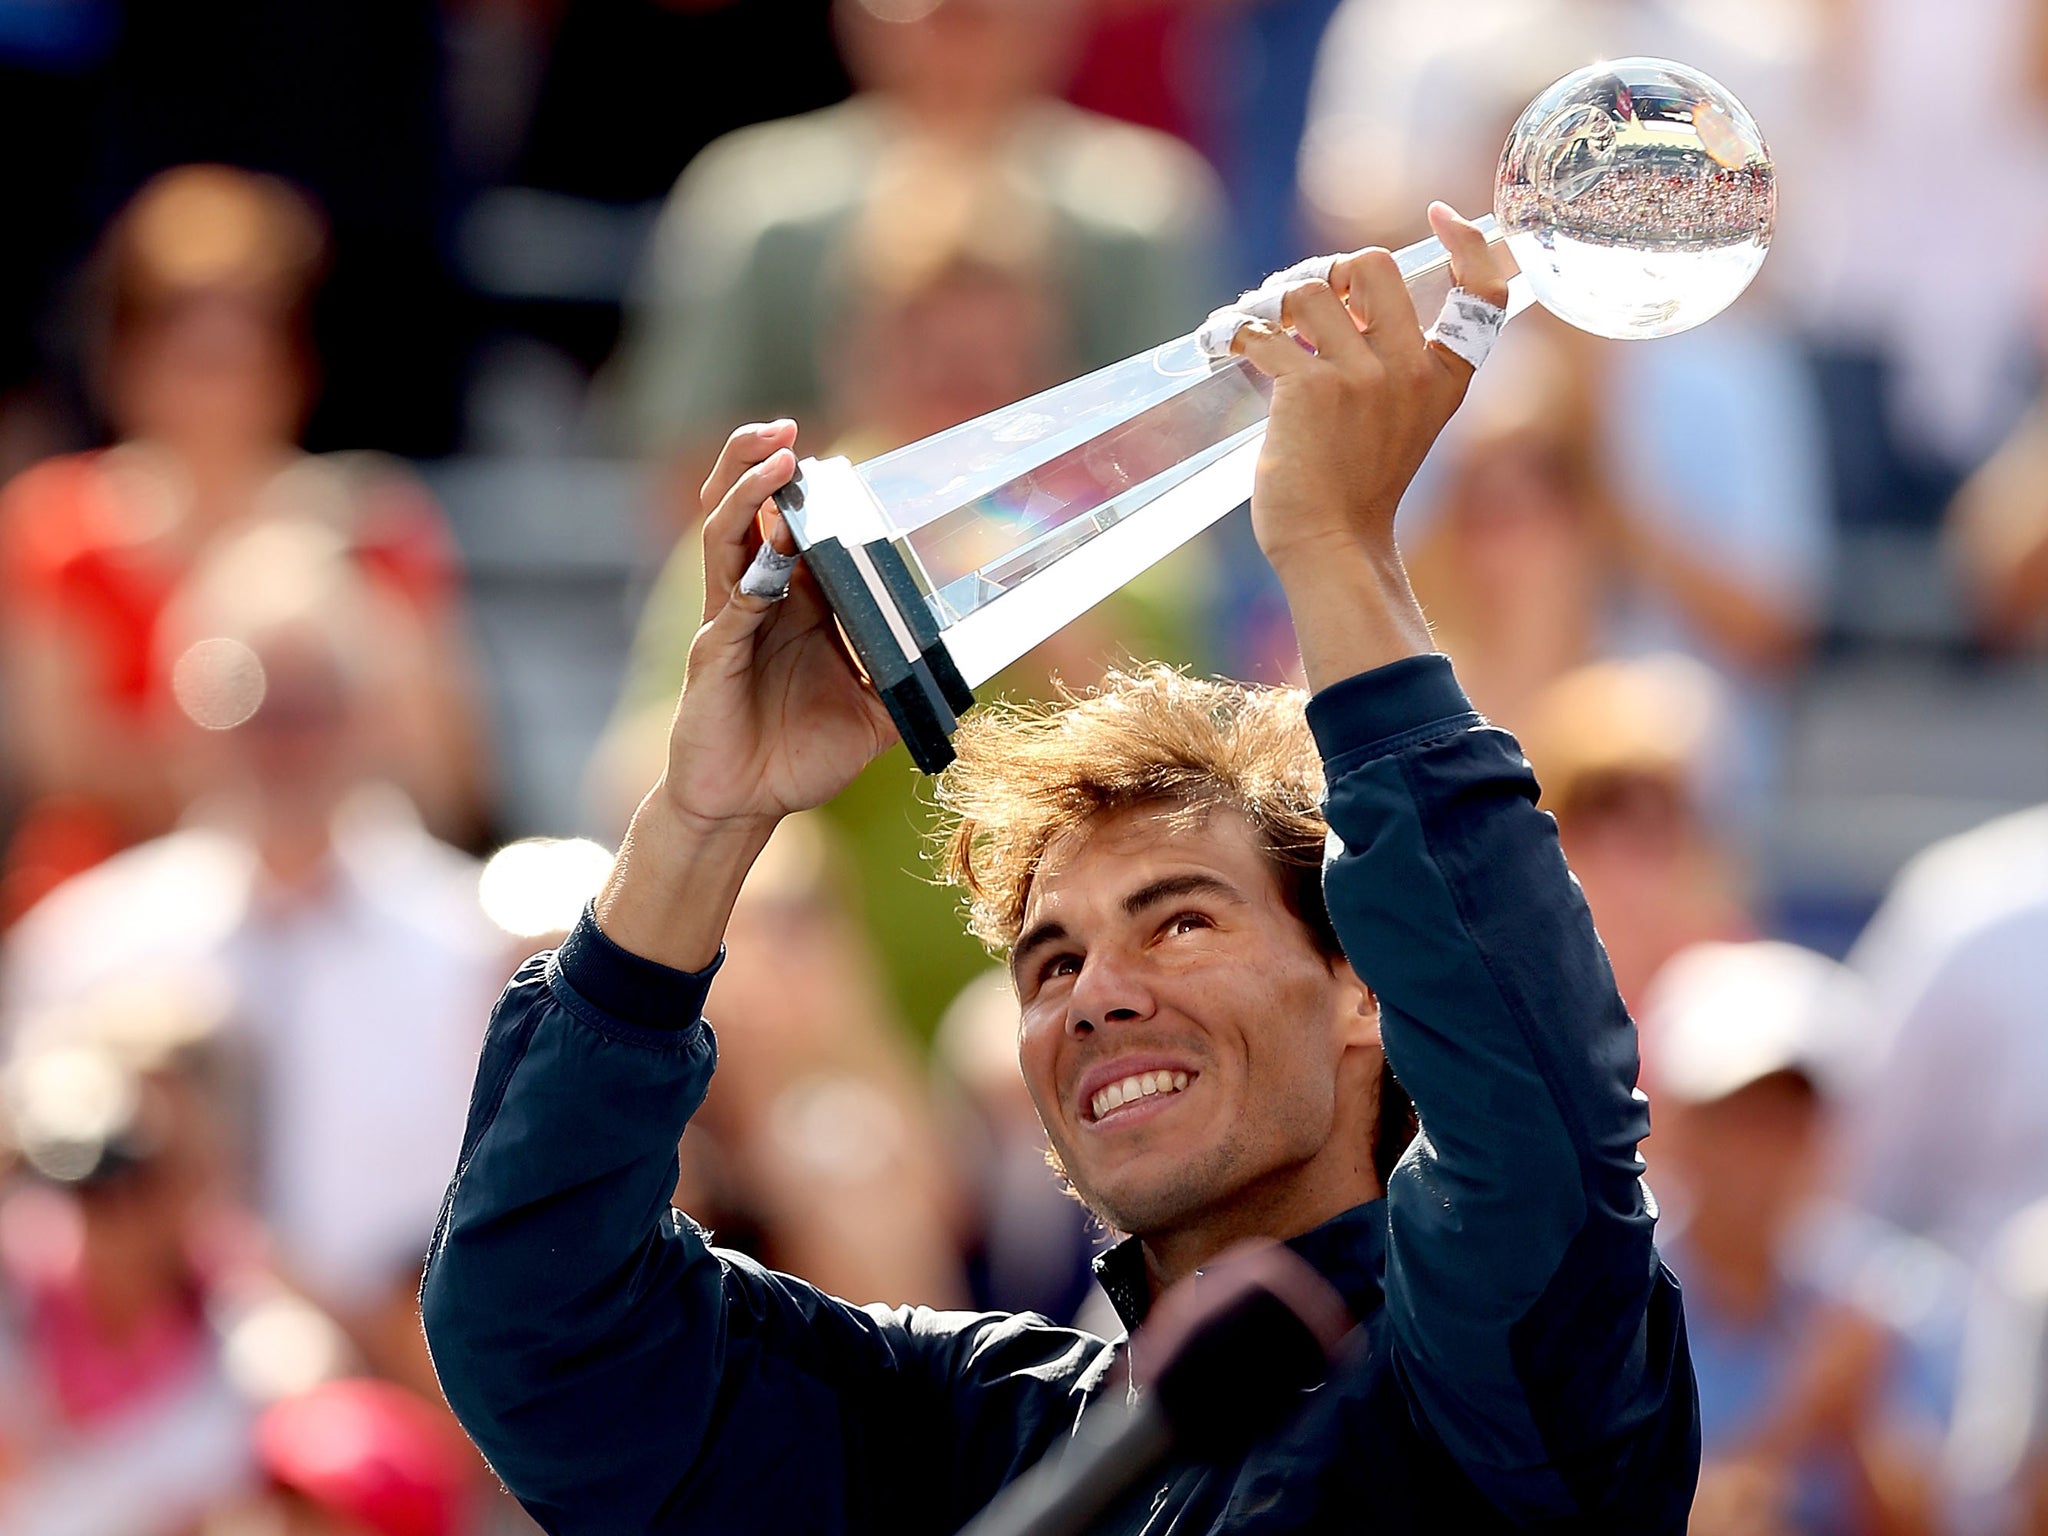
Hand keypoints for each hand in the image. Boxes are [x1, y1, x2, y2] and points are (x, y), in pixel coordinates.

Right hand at [661, 421, 897, 831]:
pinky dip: (750, 582)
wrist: (746, 806)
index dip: (805, 489)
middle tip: (783, 430)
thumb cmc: (797, 758)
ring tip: (775, 460)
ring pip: (725, 539)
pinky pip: (732, 609)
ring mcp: (731, 624)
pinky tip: (770, 566)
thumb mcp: (869, 720)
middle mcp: (757, 600)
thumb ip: (907, 689)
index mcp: (793, 603)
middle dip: (756, 462)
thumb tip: (967, 677)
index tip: (828, 457)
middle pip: (744, 511)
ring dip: (748, 496)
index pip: (795, 528)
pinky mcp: (714, 657)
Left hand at [1236, 203, 1510, 574]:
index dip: (1468, 243)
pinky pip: (1263, 328)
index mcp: (1444, 378)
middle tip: (1307, 304)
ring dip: (1276, 300)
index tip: (1439, 214)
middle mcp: (1410, 370)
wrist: (1329, 543)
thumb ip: (1393, 364)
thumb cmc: (1355, 485)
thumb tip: (1342, 296)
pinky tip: (1224, 342)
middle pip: (1373, 263)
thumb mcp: (1401, 421)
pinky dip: (1235, 330)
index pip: (1485, 294)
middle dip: (1331, 270)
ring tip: (1264, 327)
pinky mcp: (1309, 389)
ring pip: (1309, 288)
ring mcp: (1361, 378)